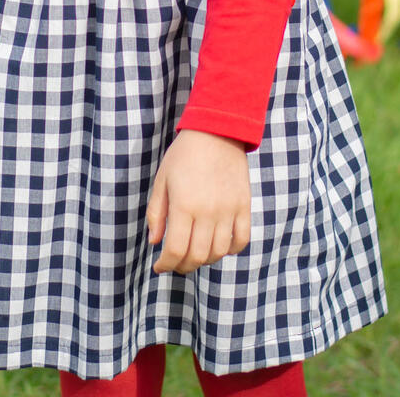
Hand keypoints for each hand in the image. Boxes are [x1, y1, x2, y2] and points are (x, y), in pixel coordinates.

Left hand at [146, 129, 251, 274]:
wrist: (216, 131)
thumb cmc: (184, 154)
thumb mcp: (162, 179)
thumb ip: (157, 213)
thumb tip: (155, 242)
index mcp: (184, 205)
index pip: (176, 250)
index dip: (166, 264)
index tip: (160, 267)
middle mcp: (208, 212)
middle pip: (197, 256)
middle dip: (183, 265)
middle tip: (175, 263)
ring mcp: (229, 210)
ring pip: (219, 252)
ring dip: (205, 259)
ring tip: (195, 253)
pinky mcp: (244, 206)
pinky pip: (241, 240)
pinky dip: (230, 250)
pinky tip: (218, 245)